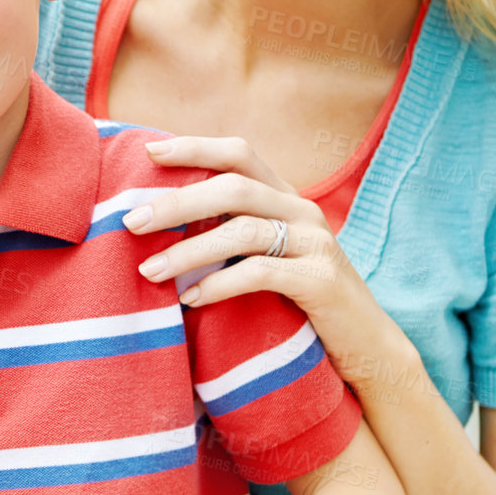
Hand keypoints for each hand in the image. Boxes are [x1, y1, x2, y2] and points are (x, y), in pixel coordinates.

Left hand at [123, 136, 385, 369]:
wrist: (365, 347)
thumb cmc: (298, 302)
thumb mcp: (264, 257)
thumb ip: (228, 233)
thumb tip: (157, 222)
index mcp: (284, 198)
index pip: (238, 155)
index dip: (194, 148)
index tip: (148, 151)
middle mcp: (302, 210)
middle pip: (232, 187)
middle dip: (176, 203)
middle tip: (130, 222)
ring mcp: (316, 243)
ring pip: (243, 230)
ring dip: (188, 250)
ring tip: (148, 271)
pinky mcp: (321, 280)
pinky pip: (261, 273)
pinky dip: (219, 284)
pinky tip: (190, 300)